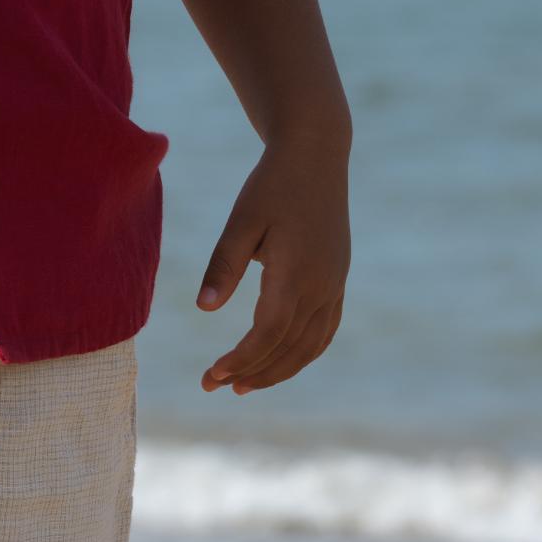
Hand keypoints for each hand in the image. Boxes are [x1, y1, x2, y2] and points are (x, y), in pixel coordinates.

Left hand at [195, 138, 349, 395]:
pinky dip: (302, 353)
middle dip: (252, 373)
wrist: (316, 155)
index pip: (269, 333)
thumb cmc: (271, 184)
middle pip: (290, 348)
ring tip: (243, 386)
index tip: (212, 374)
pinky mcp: (338, 279)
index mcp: (297, 272)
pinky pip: (324, 330)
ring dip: (278, 370)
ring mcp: (335, 284)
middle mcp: (322, 285)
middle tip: (214, 386)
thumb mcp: (241, 220)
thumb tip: (204, 308)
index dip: (241, 359)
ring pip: (311, 345)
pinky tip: (279, 361)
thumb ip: (223, 264)